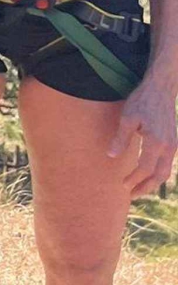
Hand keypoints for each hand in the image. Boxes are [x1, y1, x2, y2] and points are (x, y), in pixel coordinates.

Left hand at [109, 78, 177, 196]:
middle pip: (159, 175)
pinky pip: (168, 163)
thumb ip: (121, 138)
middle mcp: (169, 147)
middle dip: (145, 187)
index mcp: (157, 142)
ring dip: (153, 182)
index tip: (123, 185)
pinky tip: (148, 174)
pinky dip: (158, 173)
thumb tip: (111, 156)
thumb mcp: (127, 118)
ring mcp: (174, 145)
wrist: (161, 89)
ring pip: (166, 171)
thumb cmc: (142, 101)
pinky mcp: (174, 141)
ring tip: (139, 188)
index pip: (145, 168)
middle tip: (131, 195)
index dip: (134, 179)